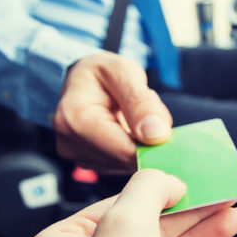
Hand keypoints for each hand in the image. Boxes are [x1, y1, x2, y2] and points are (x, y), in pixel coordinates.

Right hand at [52, 52, 172, 173]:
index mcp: (76, 120)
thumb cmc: (102, 72)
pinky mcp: (88, 163)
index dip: (152, 146)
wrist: (82, 80)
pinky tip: (125, 129)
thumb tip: (157, 135)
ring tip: (130, 117)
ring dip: (138, 143)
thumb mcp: (123, 72)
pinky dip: (130, 147)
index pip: (124, 151)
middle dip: (145, 140)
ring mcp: (77, 157)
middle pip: (126, 159)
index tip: (166, 131)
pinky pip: (121, 163)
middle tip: (144, 112)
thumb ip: (141, 102)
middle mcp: (70, 144)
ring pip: (126, 163)